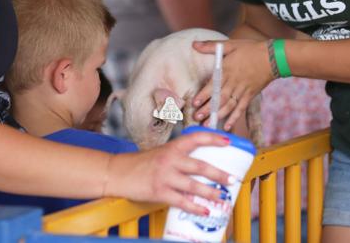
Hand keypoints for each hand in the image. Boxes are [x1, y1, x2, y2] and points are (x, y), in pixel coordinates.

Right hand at [105, 132, 231, 215]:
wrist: (117, 172)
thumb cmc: (141, 163)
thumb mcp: (161, 154)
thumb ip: (178, 158)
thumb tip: (200, 167)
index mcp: (172, 147)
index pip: (196, 138)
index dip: (213, 138)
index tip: (228, 141)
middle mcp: (170, 159)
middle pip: (201, 165)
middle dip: (219, 173)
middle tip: (232, 179)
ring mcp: (165, 176)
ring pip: (194, 185)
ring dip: (211, 192)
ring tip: (223, 198)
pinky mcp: (159, 191)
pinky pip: (182, 201)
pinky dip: (195, 207)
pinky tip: (205, 211)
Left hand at [192, 39, 273, 130]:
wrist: (273, 57)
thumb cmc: (250, 49)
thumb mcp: (230, 45)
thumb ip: (211, 46)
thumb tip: (194, 44)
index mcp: (226, 70)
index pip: (212, 85)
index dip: (203, 95)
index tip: (194, 103)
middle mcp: (233, 82)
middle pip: (219, 98)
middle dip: (207, 109)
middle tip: (197, 117)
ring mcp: (242, 90)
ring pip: (228, 105)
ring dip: (218, 115)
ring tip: (207, 124)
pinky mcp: (250, 95)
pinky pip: (241, 108)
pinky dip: (234, 118)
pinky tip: (227, 126)